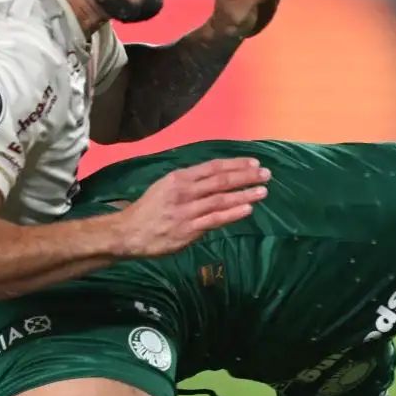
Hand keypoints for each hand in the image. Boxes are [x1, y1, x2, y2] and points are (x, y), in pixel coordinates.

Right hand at [109, 158, 269, 257]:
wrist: (129, 232)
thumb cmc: (149, 210)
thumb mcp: (166, 187)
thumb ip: (190, 183)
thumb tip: (216, 179)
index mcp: (179, 178)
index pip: (213, 167)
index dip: (235, 164)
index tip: (254, 163)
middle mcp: (184, 191)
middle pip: (220, 180)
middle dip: (245, 176)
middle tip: (266, 174)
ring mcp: (187, 211)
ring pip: (221, 199)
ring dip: (244, 195)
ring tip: (263, 191)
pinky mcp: (188, 230)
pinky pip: (215, 220)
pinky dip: (232, 214)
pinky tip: (247, 209)